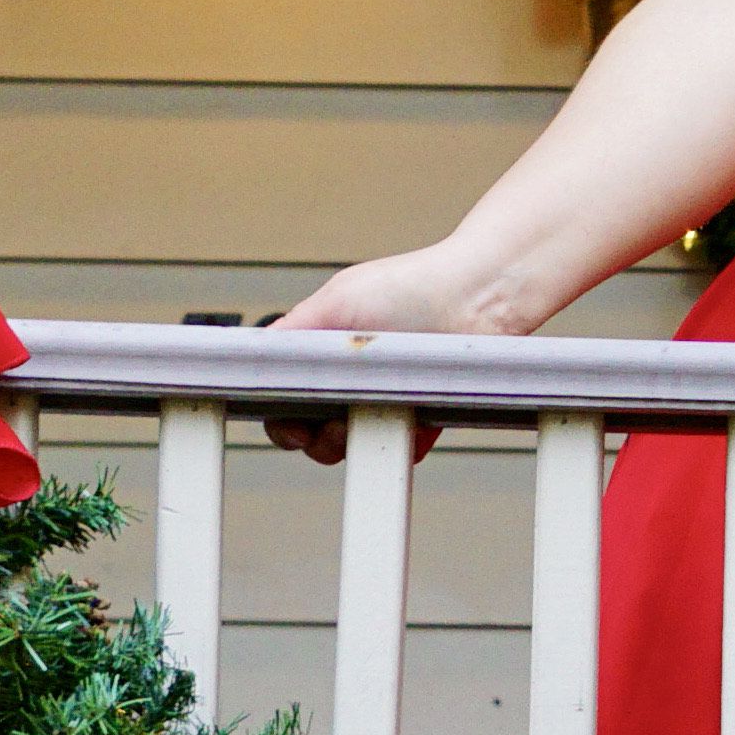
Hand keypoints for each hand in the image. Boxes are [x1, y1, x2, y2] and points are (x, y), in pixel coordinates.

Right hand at [259, 248, 503, 461]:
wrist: (480, 297)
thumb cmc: (413, 286)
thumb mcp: (338, 299)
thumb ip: (293, 330)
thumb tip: (254, 355)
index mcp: (325, 350)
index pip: (285, 396)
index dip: (281, 414)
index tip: (288, 422)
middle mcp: (352, 377)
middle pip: (310, 431)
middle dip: (311, 433)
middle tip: (327, 419)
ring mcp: (386, 400)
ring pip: (349, 445)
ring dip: (348, 438)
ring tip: (364, 413)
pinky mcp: (420, 419)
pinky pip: (398, 449)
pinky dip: (395, 443)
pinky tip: (400, 425)